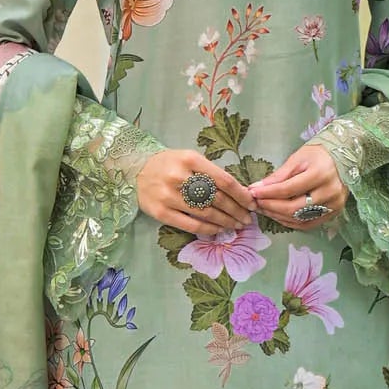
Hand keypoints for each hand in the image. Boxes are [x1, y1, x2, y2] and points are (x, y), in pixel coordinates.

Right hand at [136, 149, 256, 236]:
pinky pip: (190, 224)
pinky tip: (219, 230)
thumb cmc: (169, 164)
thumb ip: (211, 173)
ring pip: (206, 213)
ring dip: (226, 222)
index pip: (224, 180)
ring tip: (236, 225)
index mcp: (190, 159)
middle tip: (247, 219)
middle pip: (217, 198)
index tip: (251, 203)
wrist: (136, 170)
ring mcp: (169, 196)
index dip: (241, 194)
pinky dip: (208, 229)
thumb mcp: (190, 158)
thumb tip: (239, 192)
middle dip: (236, 211)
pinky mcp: (161, 213)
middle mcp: (180, 177)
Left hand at [248, 145, 346, 229]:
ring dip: (278, 216)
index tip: (252, 193)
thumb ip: (279, 175)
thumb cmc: (319, 155)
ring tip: (264, 209)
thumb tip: (257, 188)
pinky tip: (278, 216)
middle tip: (256, 203)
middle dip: (271, 207)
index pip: (288, 189)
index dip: (268, 193)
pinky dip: (290, 222)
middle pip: (293, 208)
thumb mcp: (297, 159)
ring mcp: (333, 205)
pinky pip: (308, 224)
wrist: (344, 158)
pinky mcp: (333, 213)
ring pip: (299, 219)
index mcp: (320, 174)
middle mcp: (329, 192)